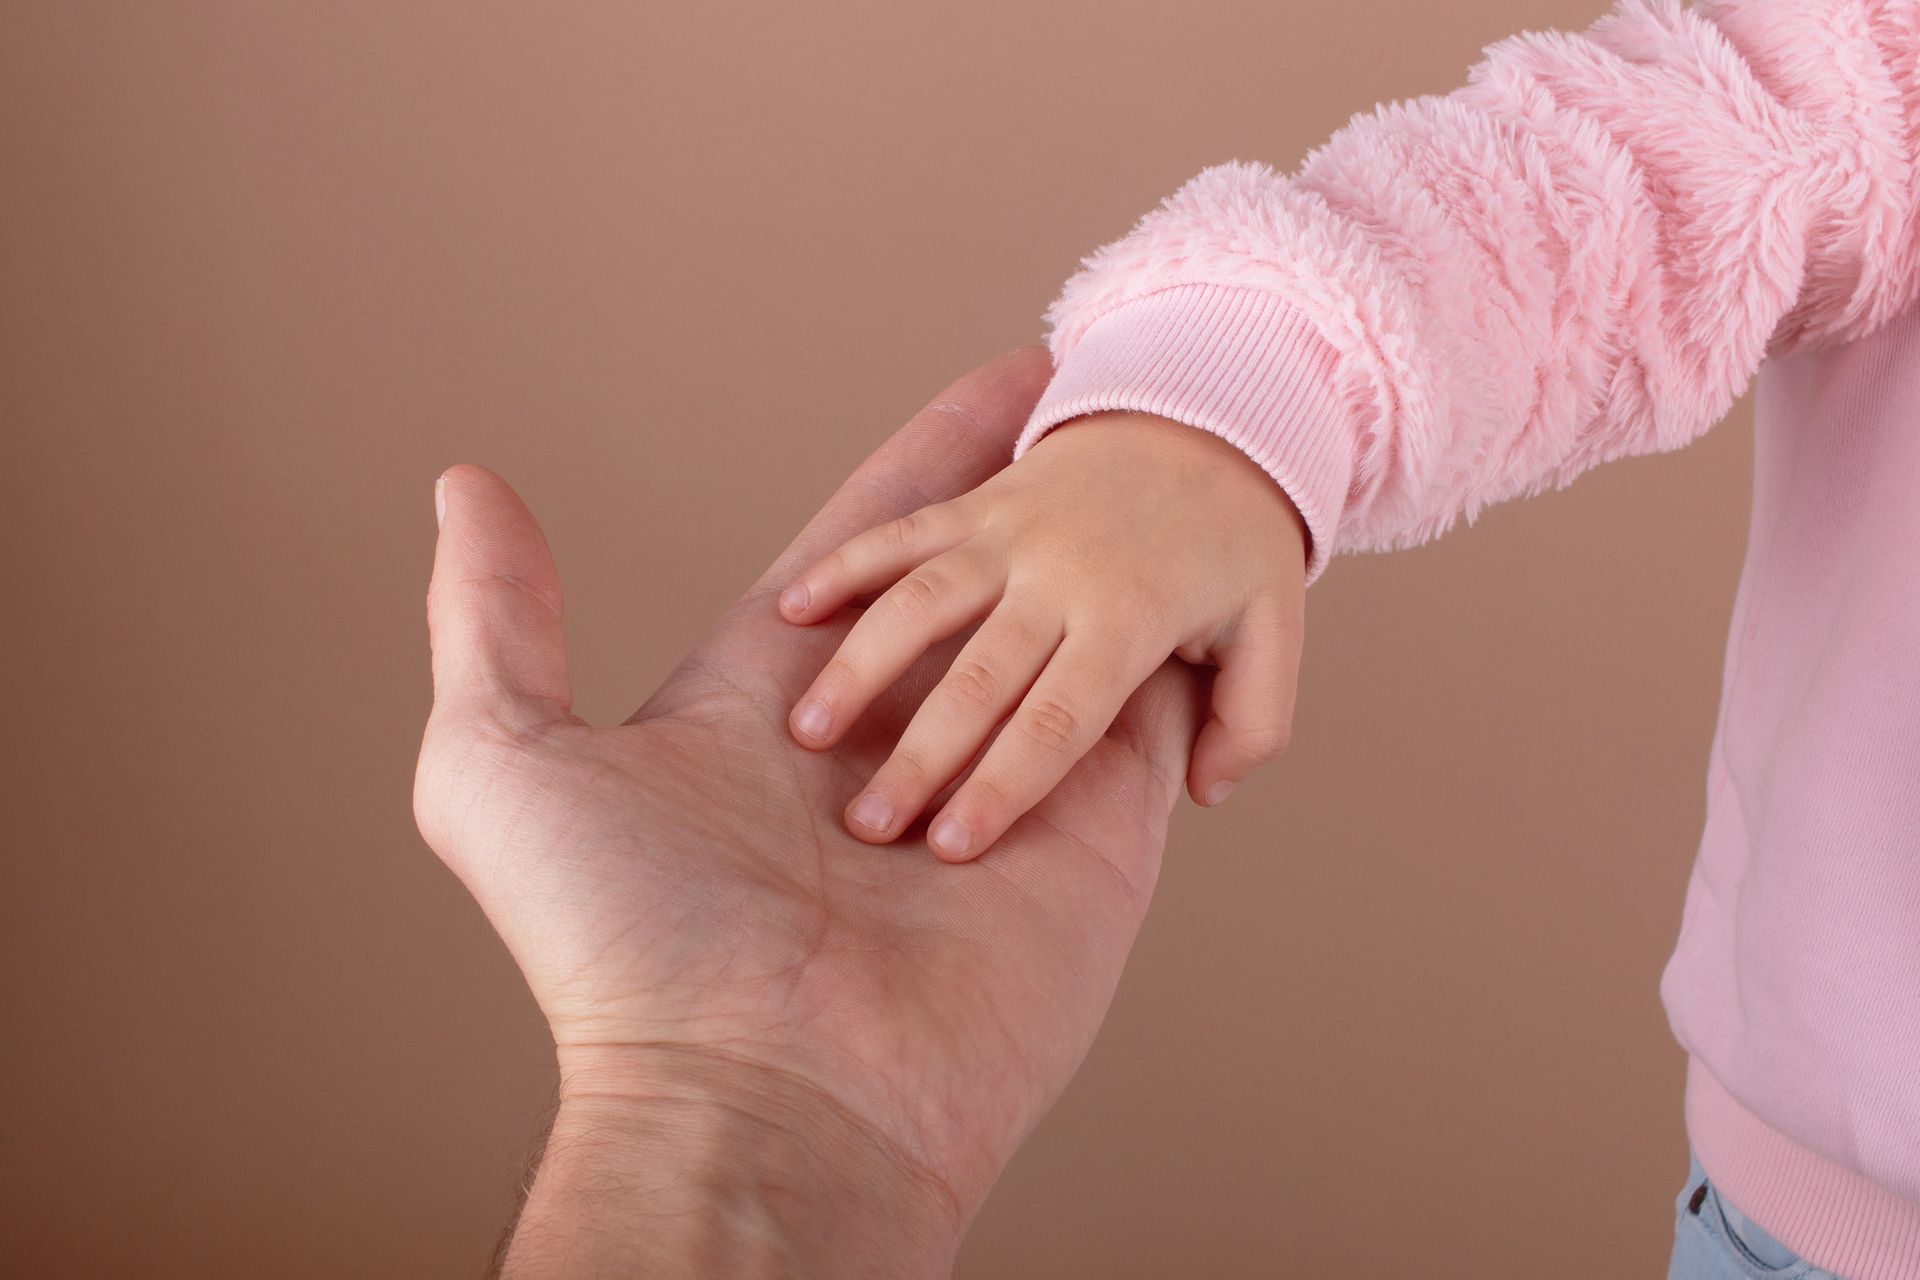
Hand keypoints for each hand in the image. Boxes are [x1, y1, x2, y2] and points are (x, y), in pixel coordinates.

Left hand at [412, 352, 1215, 1277]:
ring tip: (1189, 475)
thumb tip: (468, 488)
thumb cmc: (622, 948)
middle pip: (994, 576)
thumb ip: (495, 617)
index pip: (883, 541)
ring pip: (1075, 635)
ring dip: (1123, 557)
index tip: (1007, 381)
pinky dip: (1186, 654)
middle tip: (1121, 410)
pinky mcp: (1086, 838)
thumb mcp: (505, 759)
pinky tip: (1219, 583)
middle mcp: (896, 727)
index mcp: (781, 690)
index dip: (940, 456)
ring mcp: (1000, 781)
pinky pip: (1147, 719)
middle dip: (1049, 492)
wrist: (760, 1108)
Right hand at [778, 408, 1308, 860]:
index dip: (1005, 785)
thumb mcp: (1275, 632)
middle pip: (980, 676)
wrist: (1213, 404)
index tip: (952, 847)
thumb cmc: (1236, 541)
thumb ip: (1251, 722)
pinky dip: (843, 568)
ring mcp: (1009, 530)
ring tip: (807, 732)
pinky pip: (897, 533)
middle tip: (868, 827)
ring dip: (861, 667)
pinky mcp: (974, 501)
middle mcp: (1061, 574)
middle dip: (923, 755)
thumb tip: (1206, 790)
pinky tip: (791, 612)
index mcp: (1131, 620)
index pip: (1060, 720)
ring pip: (921, 601)